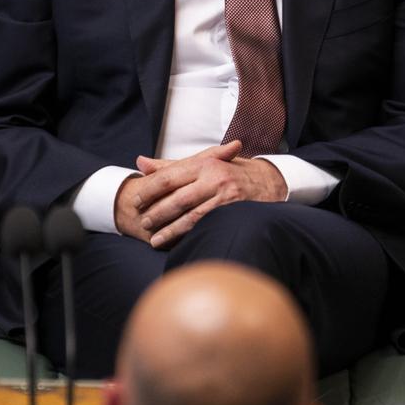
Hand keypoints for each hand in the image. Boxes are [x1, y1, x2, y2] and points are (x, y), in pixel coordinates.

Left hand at [135, 142, 287, 248]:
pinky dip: (190, 234)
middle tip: (143, 222)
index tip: (135, 200)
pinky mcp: (234, 211)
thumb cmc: (229, 172)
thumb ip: (171, 165)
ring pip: (192, 216)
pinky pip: (208, 225)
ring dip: (171, 229)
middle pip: (179, 198)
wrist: (269, 181)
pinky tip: (178, 242)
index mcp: (204, 163)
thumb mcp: (203, 163)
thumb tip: (140, 162)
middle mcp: (215, 177)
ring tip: (154, 239)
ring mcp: (226, 196)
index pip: (170, 176)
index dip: (150, 190)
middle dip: (158, 212)